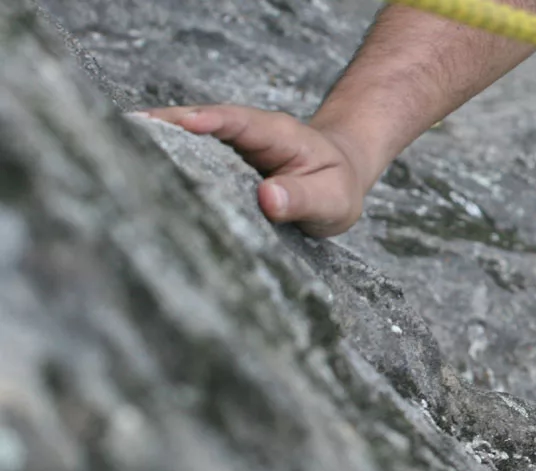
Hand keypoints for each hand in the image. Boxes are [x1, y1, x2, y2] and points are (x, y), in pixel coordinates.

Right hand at [139, 105, 369, 236]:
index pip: (239, 122)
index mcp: (276, 135)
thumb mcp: (332, 199)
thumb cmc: (335, 188)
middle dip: (163, 131)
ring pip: (189, 145)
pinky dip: (167, 171)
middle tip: (120, 139)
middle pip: (199, 126)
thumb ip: (304, 198)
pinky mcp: (219, 169)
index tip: (181, 123)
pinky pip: (192, 165)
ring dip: (157, 150)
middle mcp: (246, 136)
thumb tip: (268, 198)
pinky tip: (134, 184)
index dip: (209, 120)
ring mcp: (229, 152)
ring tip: (113, 159)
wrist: (337, 182)